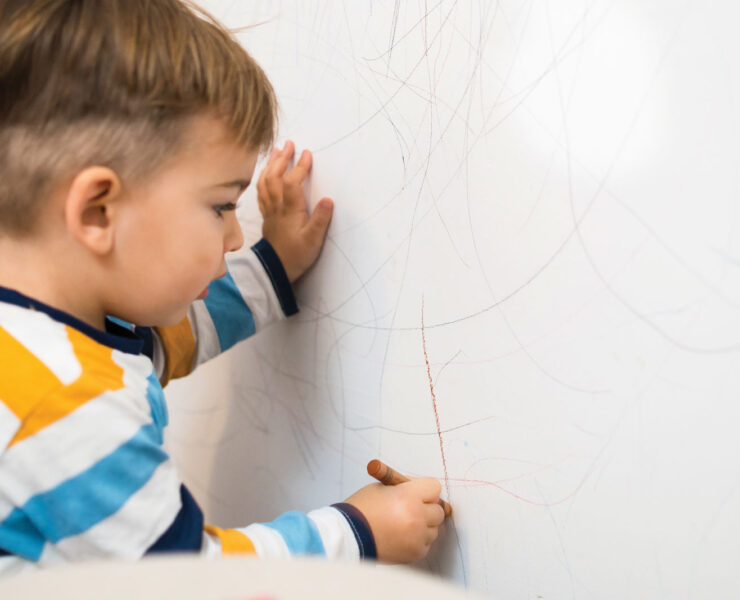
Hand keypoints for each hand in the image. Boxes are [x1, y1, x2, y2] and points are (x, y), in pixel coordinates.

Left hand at [257, 140, 333, 282]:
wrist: (275, 269)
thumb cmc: (296, 255)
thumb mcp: (314, 240)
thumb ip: (321, 219)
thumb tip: (328, 199)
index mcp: (290, 210)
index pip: (293, 183)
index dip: (299, 167)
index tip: (307, 153)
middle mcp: (277, 207)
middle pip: (276, 177)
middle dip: (282, 159)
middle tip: (290, 144)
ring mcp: (270, 210)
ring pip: (266, 182)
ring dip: (271, 165)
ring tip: (277, 151)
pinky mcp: (268, 215)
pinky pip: (262, 192)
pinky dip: (263, 178)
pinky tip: (267, 173)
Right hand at [344, 478, 445, 563]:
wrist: (348, 535)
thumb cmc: (362, 509)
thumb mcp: (382, 487)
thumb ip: (406, 487)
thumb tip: (427, 493)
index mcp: (408, 496)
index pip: (434, 487)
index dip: (425, 489)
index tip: (418, 492)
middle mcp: (417, 516)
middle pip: (438, 510)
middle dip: (426, 508)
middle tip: (409, 508)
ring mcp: (417, 536)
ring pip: (433, 528)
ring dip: (423, 525)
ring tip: (401, 524)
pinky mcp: (415, 552)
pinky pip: (426, 543)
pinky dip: (417, 540)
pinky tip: (399, 536)